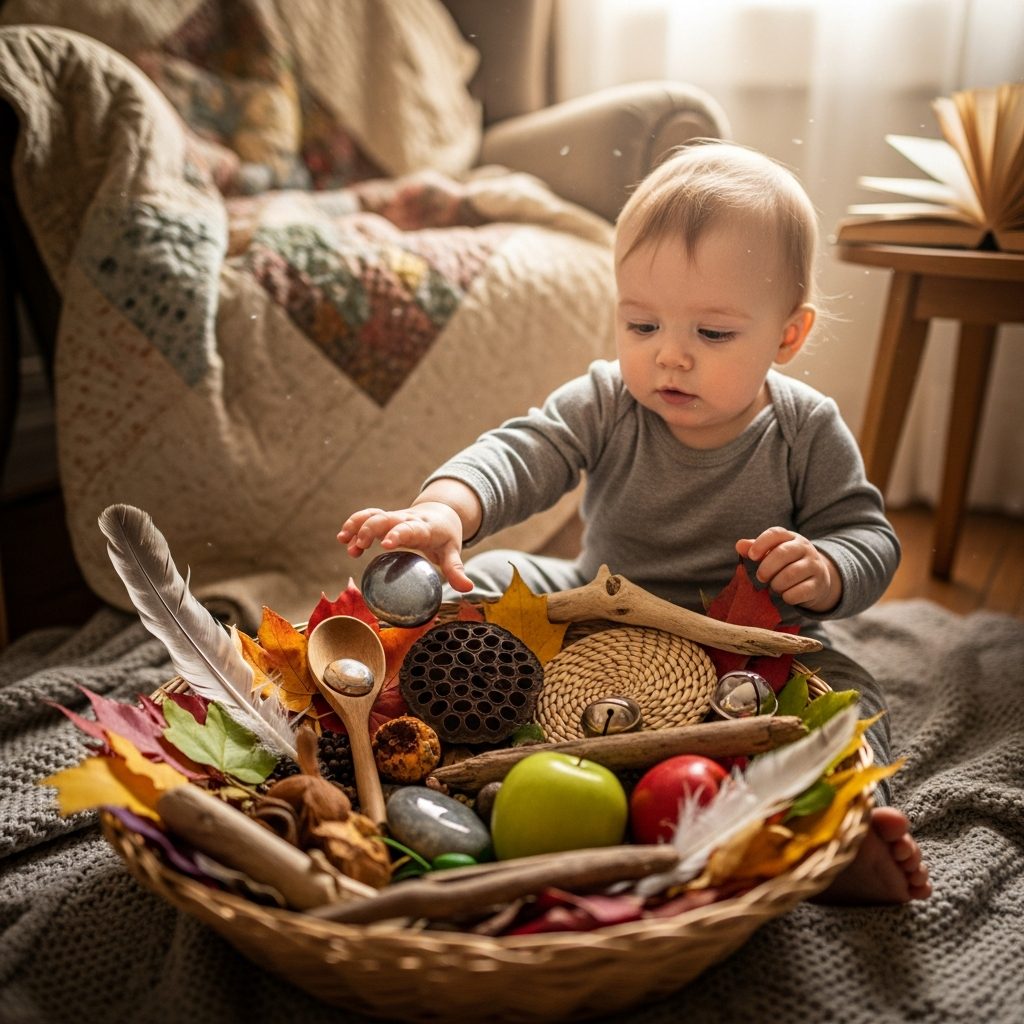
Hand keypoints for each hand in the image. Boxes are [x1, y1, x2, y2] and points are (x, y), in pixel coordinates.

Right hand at [338, 501, 473, 592]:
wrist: (441, 513)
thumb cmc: (445, 536)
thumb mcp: (452, 551)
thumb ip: (456, 569)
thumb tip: (468, 587)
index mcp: (425, 527)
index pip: (410, 528)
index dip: (397, 534)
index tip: (385, 544)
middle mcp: (407, 519)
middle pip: (386, 518)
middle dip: (370, 529)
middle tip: (358, 546)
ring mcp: (395, 517)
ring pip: (374, 515)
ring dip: (358, 526)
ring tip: (346, 543)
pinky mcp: (385, 518)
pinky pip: (368, 515)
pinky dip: (354, 523)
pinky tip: (343, 538)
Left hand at [735, 527, 840, 612]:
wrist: (817, 579)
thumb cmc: (787, 564)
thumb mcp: (771, 553)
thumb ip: (754, 549)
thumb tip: (740, 545)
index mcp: (790, 537)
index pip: (775, 533)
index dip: (761, 544)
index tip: (751, 556)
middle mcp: (805, 548)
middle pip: (782, 553)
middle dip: (766, 568)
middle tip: (760, 578)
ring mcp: (814, 565)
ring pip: (791, 574)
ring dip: (776, 584)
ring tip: (774, 587)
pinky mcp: (819, 584)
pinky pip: (800, 591)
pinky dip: (788, 596)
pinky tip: (785, 595)